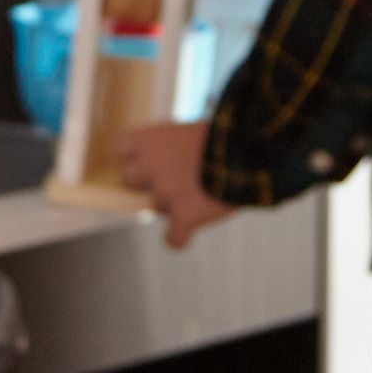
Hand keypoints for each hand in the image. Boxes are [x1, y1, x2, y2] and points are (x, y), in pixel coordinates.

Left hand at [118, 119, 235, 250]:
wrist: (249, 150)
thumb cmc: (223, 138)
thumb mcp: (187, 133)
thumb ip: (166, 149)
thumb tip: (155, 170)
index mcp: (149, 139)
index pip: (121, 150)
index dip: (134, 158)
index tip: (148, 160)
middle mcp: (150, 165)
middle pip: (129, 181)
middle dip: (147, 182)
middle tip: (172, 180)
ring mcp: (166, 192)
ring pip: (156, 207)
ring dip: (174, 204)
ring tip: (201, 193)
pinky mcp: (185, 216)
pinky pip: (173, 239)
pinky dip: (179, 238)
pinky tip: (188, 231)